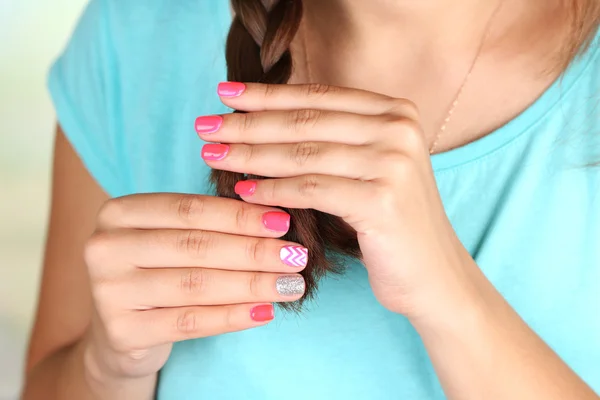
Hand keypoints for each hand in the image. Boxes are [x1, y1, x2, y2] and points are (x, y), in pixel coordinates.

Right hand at [83, 193, 306, 380]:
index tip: (283, 222)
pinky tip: (264, 312)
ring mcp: (108, 291)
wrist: (121, 330)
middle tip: (296, 256)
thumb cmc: (158, 271)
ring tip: (290, 284)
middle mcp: (104, 247)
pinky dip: (233, 316)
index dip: (240, 216)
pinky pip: (190, 322)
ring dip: (252, 284)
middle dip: (253, 251)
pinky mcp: (121, 331)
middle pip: (195, 246)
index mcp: (119, 212)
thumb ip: (210, 225)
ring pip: (197, 285)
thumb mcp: (173, 239)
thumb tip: (276, 219)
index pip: (189, 209)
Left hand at [197, 82, 476, 319]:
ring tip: (212, 156)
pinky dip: (272, 190)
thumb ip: (332, 140)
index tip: (225, 94)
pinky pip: (311, 190)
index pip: (318, 96)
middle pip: (306, 121)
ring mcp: (394, 162)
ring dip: (251, 154)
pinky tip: (242, 191)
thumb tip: (262, 122)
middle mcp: (399, 128)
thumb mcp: (368, 169)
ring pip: (304, 154)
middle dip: (248, 122)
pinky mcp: (383, 199)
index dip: (267, 95)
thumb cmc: (391, 225)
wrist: (434, 276)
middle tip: (205, 126)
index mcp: (395, 112)